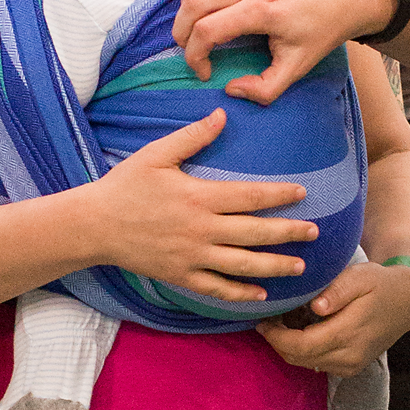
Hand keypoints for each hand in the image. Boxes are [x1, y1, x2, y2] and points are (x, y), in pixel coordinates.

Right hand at [88, 111, 316, 304]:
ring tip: (300, 267)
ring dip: (275, 266)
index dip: (280, 195)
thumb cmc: (125, 186)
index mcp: (198, 197)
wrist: (94, 226)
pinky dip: (241, 293)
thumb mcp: (156, 154)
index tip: (302, 193)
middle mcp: (201, 230)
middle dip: (289, 232)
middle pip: (255, 233)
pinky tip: (261, 295)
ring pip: (243, 265)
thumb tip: (222, 114)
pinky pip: (217, 288)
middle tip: (315, 232)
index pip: (250, 196)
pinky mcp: (180, 276)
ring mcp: (192, 257)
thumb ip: (192, 136)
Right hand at [175, 0, 391, 100]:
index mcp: (262, 10)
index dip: (195, 56)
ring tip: (193, 24)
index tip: (205, 71)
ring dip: (186, 3)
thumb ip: (265, 89)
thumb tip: (232, 89)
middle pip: (194, 3)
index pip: (207, 30)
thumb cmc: (320, 32)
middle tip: (191, 50)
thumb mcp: (298, 68)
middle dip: (182, 32)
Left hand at [259, 258, 409, 375]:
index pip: (300, 345)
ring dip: (288, 347)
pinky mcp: (350, 368)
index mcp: (348, 333)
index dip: (276, 337)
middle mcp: (349, 356)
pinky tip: (299, 332)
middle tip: (266, 320)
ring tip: (280, 324)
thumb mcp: (360, 276)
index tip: (263, 321)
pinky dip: (302, 351)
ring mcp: (350, 366)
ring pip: (305, 363)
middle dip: (277, 342)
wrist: (407, 302)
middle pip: (299, 358)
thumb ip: (337, 291)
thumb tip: (315, 306)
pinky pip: (317, 364)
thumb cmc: (380, 283)